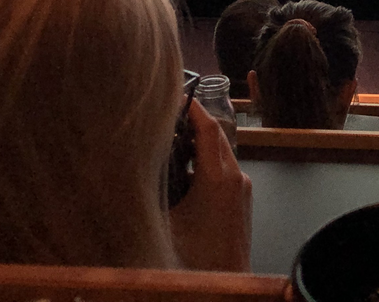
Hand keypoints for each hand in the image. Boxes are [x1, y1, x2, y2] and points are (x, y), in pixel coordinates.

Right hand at [169, 99, 251, 271]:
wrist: (225, 288)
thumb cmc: (192, 261)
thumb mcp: (163, 223)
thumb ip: (152, 190)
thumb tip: (134, 168)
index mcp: (218, 178)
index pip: (208, 129)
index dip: (192, 109)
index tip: (177, 96)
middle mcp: (237, 177)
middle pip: (216, 138)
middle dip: (195, 124)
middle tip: (170, 117)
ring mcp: (243, 188)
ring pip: (222, 154)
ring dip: (200, 145)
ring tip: (173, 143)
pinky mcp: (244, 200)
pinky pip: (226, 171)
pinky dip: (207, 164)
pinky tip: (186, 174)